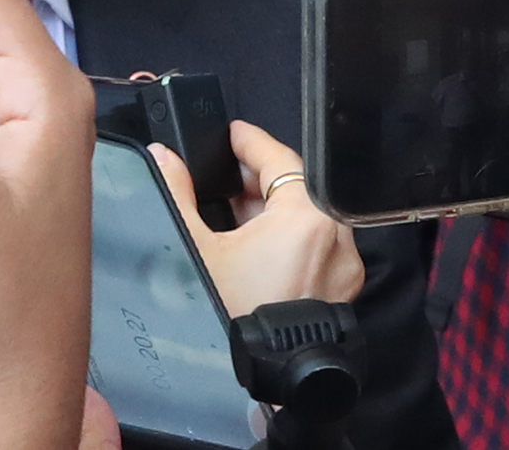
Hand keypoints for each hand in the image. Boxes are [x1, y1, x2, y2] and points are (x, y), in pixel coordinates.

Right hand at [152, 122, 362, 314]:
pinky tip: (256, 247)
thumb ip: (178, 194)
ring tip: (233, 214)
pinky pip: (318, 245)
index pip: (280, 158)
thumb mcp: (198, 248)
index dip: (251, 141)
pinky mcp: (342, 288)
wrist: (269, 374)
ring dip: (273, 209)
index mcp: (307, 215)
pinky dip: (290, 237)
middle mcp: (336, 234)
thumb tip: (165, 158)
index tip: (234, 134)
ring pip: (308, 217)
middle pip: (297, 187)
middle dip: (258, 179)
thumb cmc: (237, 313)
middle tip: (224, 178)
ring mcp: (344, 264)